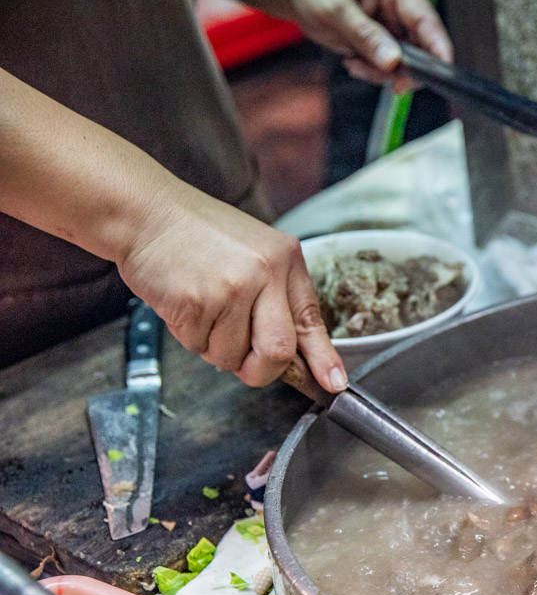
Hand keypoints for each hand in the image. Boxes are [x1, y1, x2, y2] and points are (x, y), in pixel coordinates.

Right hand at [117, 179, 346, 391]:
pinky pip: (198, 347)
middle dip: (261, 370)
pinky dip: (189, 336)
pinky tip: (184, 303)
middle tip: (245, 363)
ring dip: (215, 347)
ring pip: (232, 356)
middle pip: (278, 351)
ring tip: (203, 308)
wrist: (145, 211)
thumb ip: (276, 298)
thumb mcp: (255, 254)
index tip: (334, 383)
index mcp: (285, 259)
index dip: (323, 359)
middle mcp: (264, 272)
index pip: (311, 320)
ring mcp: (230, 288)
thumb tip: (294, 356)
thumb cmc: (199, 236)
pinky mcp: (195, 302)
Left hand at [254, 0, 451, 87]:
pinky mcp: (379, 38)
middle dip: (405, 68)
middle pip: (421, 44)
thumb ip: (366, 36)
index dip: (439, 45)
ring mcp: (389, 23)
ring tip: (356, 65)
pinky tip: (353, 61)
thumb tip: (393, 62)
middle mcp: (397, 5)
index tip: (443, 71)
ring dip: (383, 72)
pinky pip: (386, 63)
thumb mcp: (335, 9)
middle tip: (391, 83)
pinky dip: (372, 70)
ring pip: (404, 59)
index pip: (426, 18)